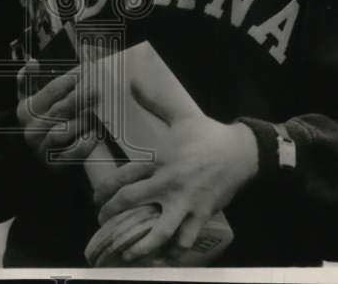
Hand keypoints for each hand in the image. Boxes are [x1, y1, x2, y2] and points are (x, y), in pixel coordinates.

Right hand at [15, 60, 98, 167]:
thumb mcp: (28, 100)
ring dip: (82, 120)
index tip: (85, 70)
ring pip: (65, 131)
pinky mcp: (56, 165)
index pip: (51, 90)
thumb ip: (28, 80)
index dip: (69, 79)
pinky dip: (85, 144)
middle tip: (97, 88)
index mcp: (26, 110)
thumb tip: (33, 63)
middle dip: (81, 97)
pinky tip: (95, 134)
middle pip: (60, 109)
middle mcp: (33, 130)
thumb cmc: (39, 120)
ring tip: (95, 111)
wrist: (35, 156)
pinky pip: (73, 154)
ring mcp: (43, 148)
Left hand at [92, 116, 257, 261]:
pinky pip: (186, 238)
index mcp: (160, 159)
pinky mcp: (202, 214)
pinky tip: (164, 257)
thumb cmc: (207, 133)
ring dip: (142, 244)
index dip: (105, 189)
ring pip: (160, 229)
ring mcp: (186, 202)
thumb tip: (132, 81)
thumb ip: (153, 101)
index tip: (96, 199)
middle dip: (112, 214)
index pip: (124, 176)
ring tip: (128, 254)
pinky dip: (175, 250)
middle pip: (132, 201)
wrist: (241, 152)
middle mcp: (169, 182)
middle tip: (102, 222)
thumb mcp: (179, 115)